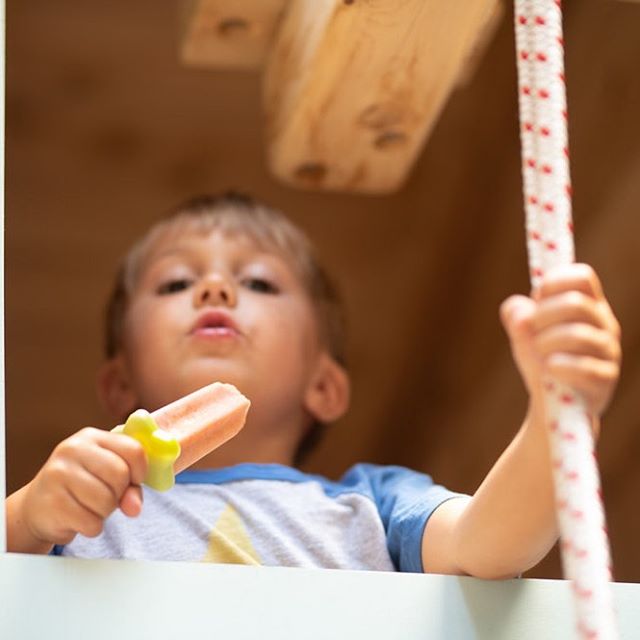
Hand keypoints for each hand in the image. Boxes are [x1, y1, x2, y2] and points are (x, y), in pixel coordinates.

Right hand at [20, 427, 146, 546]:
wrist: (37, 507)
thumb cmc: (82, 488)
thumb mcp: (108, 477)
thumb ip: (131, 487)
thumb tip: (134, 508)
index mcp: (92, 437)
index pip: (133, 449)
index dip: (141, 470)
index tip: (134, 481)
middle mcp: (73, 449)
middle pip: (120, 474)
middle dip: (120, 493)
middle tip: (107, 497)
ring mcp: (59, 474)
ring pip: (106, 500)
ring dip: (105, 512)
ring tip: (90, 507)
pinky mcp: (52, 502)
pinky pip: (91, 522)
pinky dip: (92, 527)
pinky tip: (78, 519)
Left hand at [500, 263, 620, 417]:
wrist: (551, 404)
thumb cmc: (541, 360)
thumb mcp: (523, 334)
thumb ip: (516, 316)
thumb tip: (518, 311)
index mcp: (588, 305)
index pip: (582, 277)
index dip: (555, 281)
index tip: (537, 296)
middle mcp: (604, 324)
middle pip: (576, 303)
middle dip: (542, 315)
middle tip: (530, 329)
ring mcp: (608, 352)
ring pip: (577, 334)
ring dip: (545, 343)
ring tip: (540, 354)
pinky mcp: (606, 379)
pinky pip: (584, 367)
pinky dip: (558, 366)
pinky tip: (550, 369)